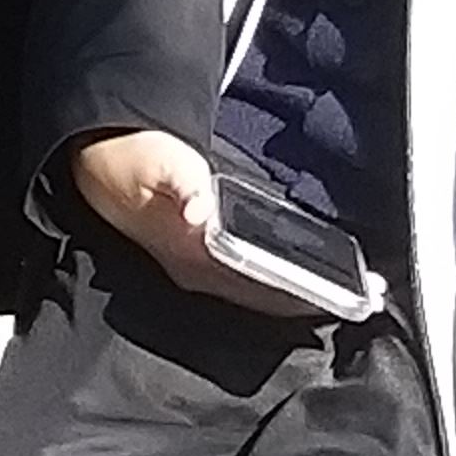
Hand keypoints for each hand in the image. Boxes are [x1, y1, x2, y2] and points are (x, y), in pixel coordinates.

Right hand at [69, 128, 319, 318]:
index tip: (336, 297)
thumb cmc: (130, 156)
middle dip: (305, 300)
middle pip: (258, 297)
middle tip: (362, 298)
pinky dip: (276, 282)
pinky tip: (301, 277)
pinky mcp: (196, 257)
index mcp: (188, 254)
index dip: (293, 294)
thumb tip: (197, 212)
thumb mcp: (157, 161)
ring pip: (253, 293)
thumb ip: (182, 184)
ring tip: (341, 293)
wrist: (93, 156)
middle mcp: (193, 271)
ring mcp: (194, 268)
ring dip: (294, 294)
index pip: (251, 285)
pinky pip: (245, 279)